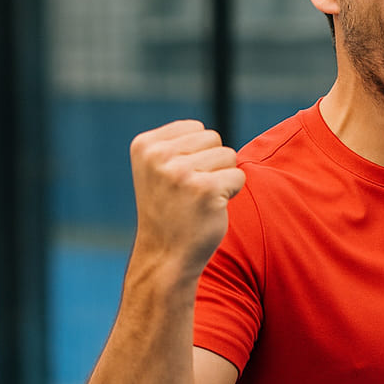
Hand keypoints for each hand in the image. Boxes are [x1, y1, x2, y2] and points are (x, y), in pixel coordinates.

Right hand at [129, 120, 245, 281]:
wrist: (166, 256)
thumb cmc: (170, 211)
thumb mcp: (159, 170)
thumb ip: (178, 146)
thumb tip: (207, 133)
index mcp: (145, 145)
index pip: (196, 128)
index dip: (198, 154)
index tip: (179, 180)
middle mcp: (159, 156)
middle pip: (214, 138)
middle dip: (212, 164)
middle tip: (192, 192)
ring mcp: (181, 172)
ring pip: (229, 155)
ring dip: (223, 178)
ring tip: (200, 199)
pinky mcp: (205, 189)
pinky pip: (239, 176)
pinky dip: (232, 192)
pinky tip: (211, 208)